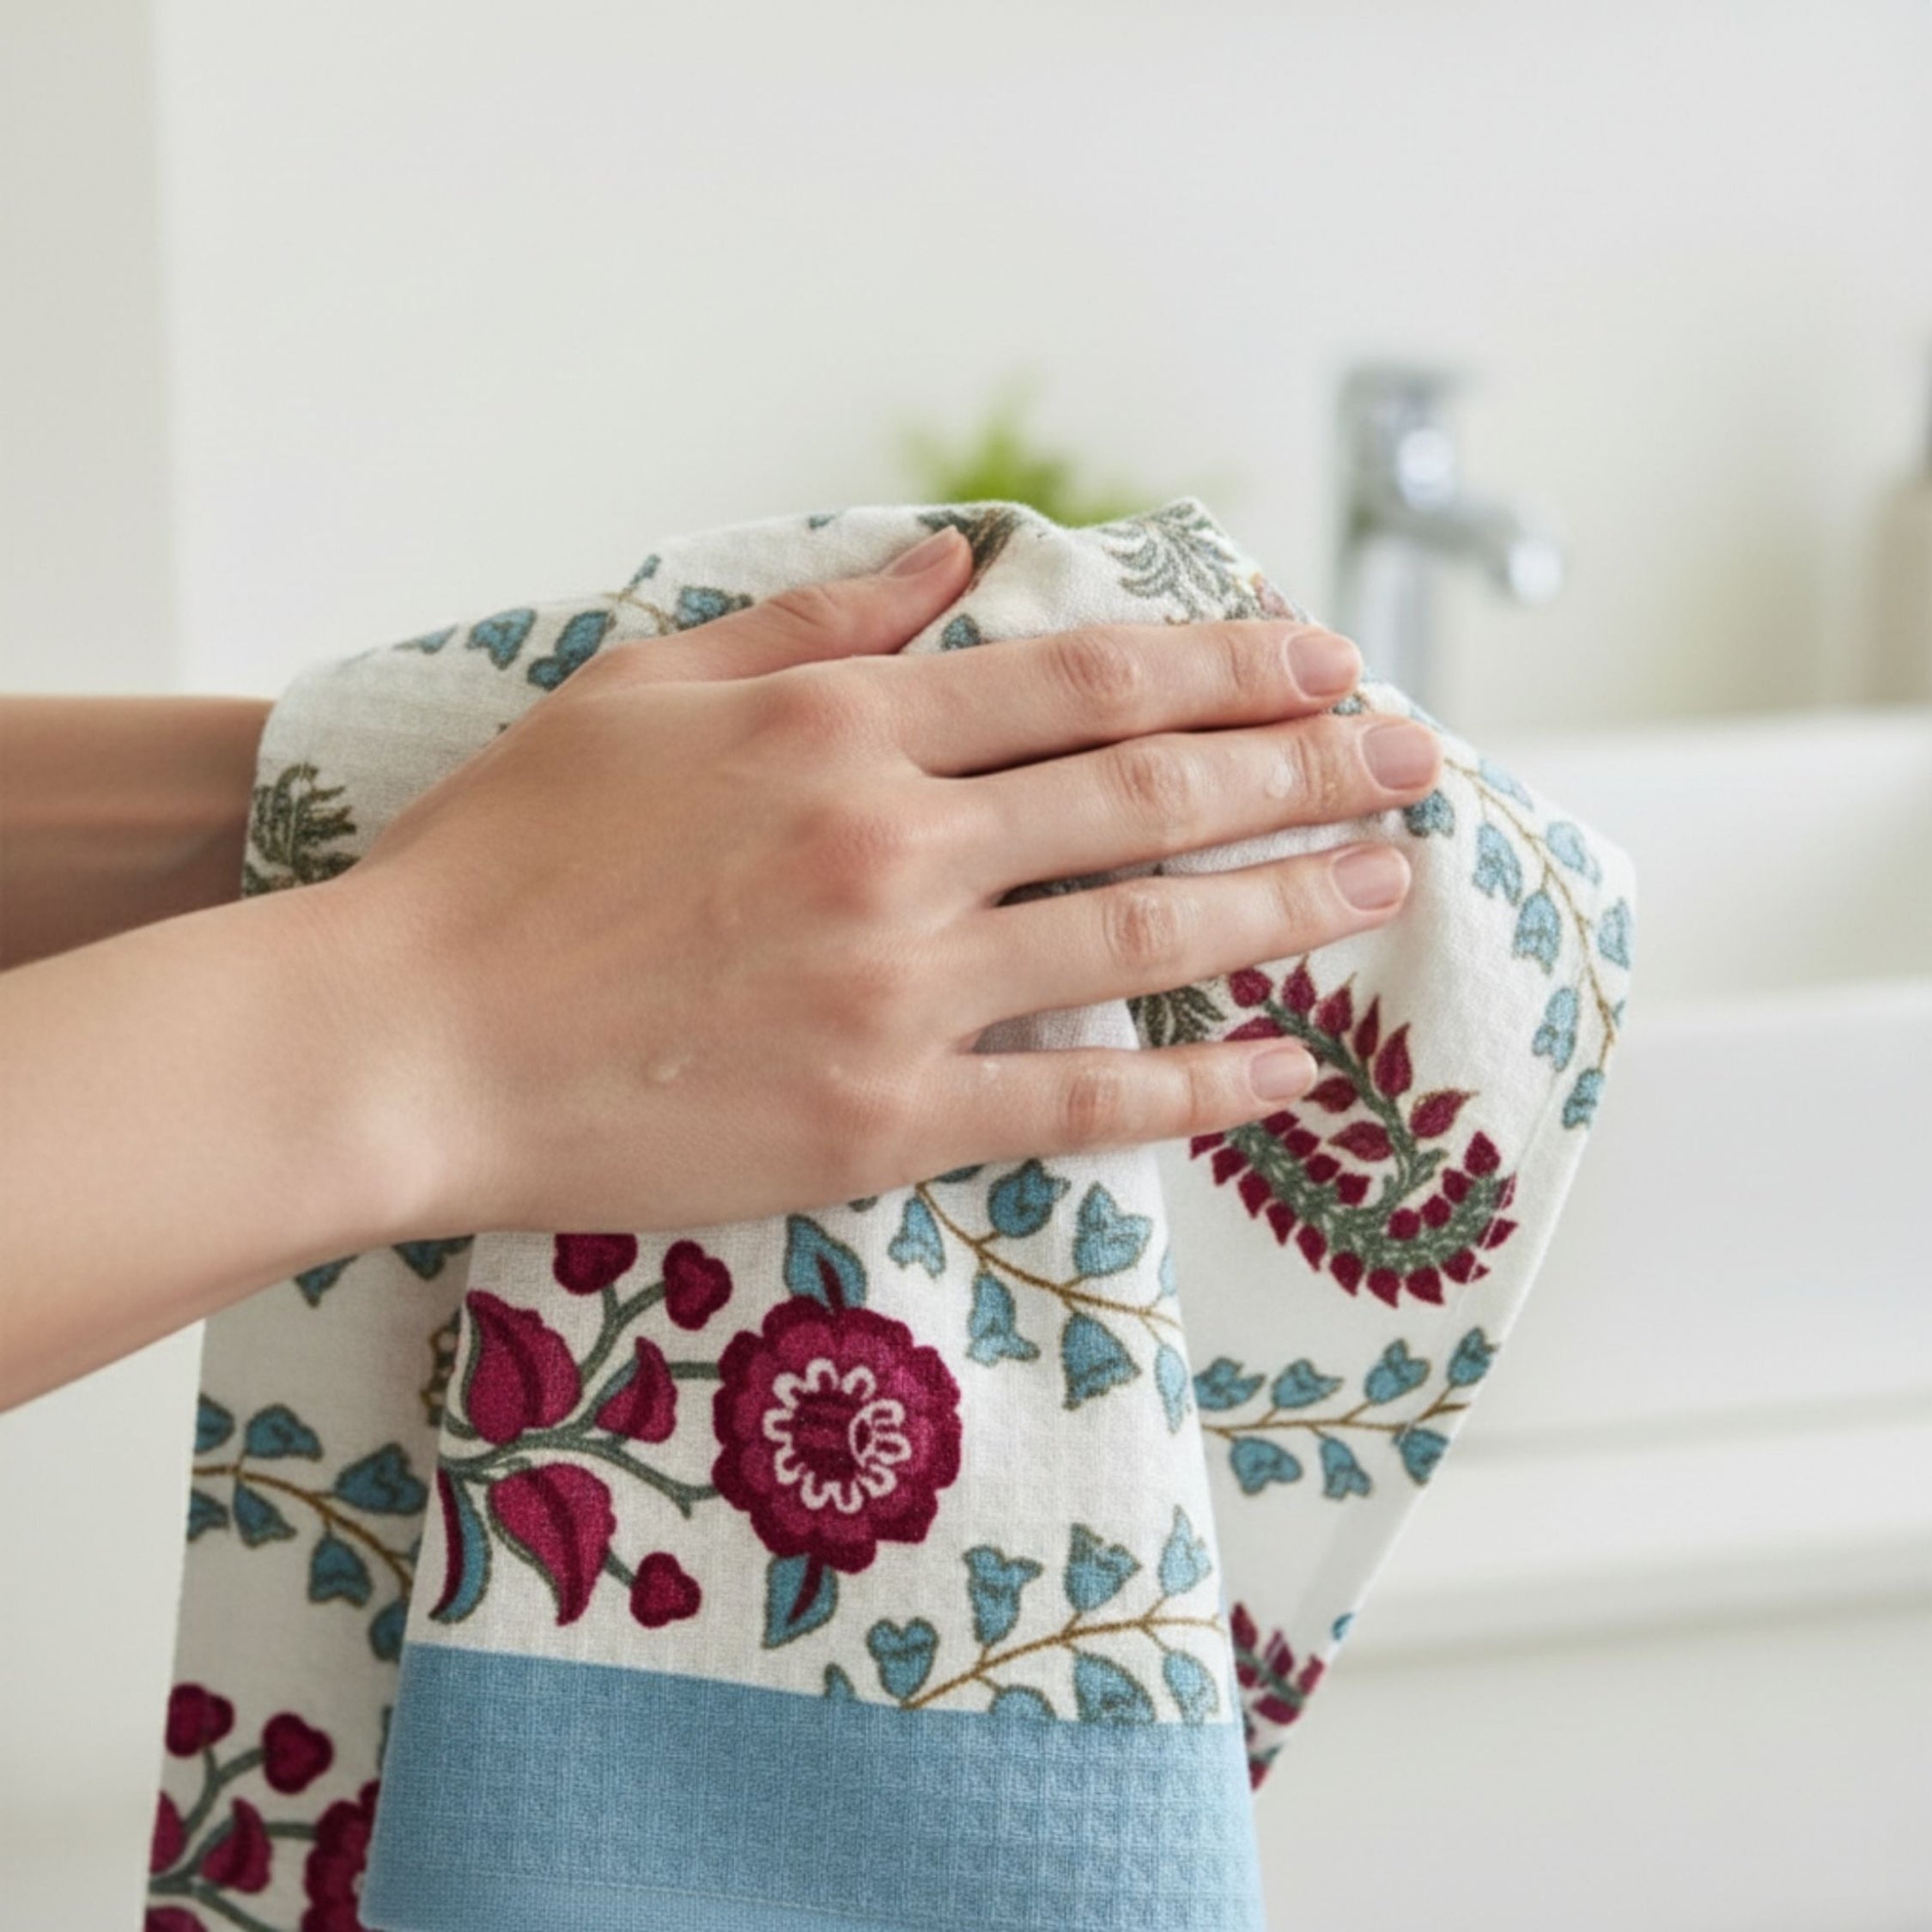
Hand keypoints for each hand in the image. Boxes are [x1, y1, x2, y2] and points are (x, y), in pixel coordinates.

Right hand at [334, 526, 1441, 1234]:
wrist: (408, 1039)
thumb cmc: (506, 855)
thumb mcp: (643, 684)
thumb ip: (814, 615)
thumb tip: (954, 561)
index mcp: (843, 726)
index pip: (1088, 680)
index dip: (1229, 668)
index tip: (1326, 664)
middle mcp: (899, 846)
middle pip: (1151, 792)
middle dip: (1306, 768)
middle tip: (1418, 757)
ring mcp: (902, 990)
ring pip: (1145, 930)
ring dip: (1287, 901)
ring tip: (1388, 877)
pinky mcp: (887, 1120)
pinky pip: (1080, 1096)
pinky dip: (1197, 1082)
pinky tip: (1289, 1071)